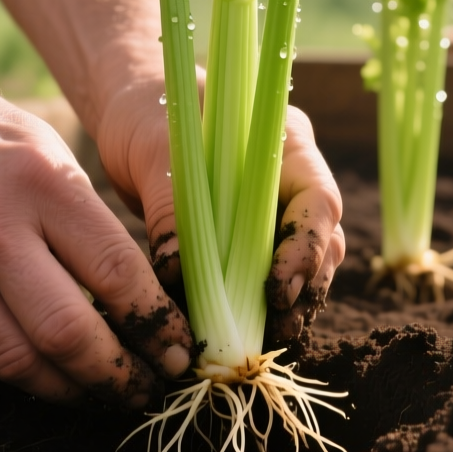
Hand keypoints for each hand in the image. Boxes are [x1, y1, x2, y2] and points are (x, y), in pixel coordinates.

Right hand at [0, 66, 192, 407]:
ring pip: (17, 360)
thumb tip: (141, 302)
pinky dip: (15, 365)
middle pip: (68, 333)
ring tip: (100, 394)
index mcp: (39, 181)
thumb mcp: (44, 150)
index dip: (158, 325)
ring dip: (68, 390)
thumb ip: (85, 222)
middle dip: (118, 376)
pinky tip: (43, 368)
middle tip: (147, 390)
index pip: (116, 274)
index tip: (181, 350)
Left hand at [94, 80, 344, 344]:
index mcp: (284, 144)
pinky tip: (246, 334)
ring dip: (289, 305)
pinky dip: (260, 307)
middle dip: (304, 289)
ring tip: (264, 341)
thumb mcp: (154, 148)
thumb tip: (178, 273)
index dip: (306, 249)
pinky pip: (268, 276)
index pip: (318, 200)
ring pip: (304, 266)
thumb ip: (170, 205)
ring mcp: (274, 208)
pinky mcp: (250, 236)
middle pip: (321, 241)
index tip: (276, 288)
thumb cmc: (147, 112)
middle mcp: (290, 179)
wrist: (131, 110)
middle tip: (276, 329)